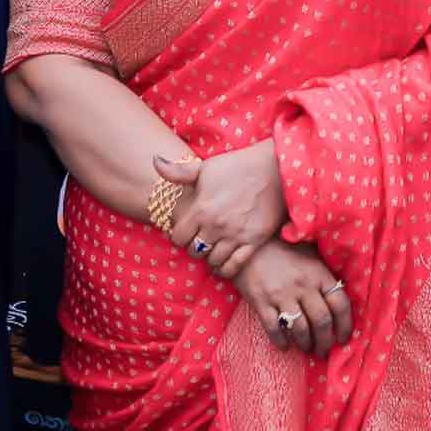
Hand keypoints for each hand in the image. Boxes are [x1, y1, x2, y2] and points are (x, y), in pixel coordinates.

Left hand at [157, 142, 285, 279]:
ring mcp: (236, 235)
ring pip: (213, 261)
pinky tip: (224, 262)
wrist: (275, 169)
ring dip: (210, 257)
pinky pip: (234, 266)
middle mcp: (216, 226)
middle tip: (198, 241)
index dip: (178, 236)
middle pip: (194, 251)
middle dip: (193, 247)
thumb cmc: (238, 165)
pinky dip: (226, 269)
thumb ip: (178, 171)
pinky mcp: (254, 241)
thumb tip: (154, 161)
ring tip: (212, 249)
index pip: (177, 238)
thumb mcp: (206, 167)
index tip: (184, 232)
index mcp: (201, 209)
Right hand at [233, 241, 351, 358]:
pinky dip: (281, 341)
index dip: (345, 325)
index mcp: (319, 273)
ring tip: (307, 349)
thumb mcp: (310, 254)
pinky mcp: (261, 301)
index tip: (343, 339)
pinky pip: (274, 329)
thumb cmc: (283, 248)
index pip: (340, 304)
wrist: (250, 243)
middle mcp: (303, 285)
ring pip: (300, 329)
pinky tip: (284, 346)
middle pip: (322, 321)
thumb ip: (324, 275)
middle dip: (325, 342)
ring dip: (306, 344)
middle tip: (323, 351)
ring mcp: (282, 294)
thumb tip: (339, 300)